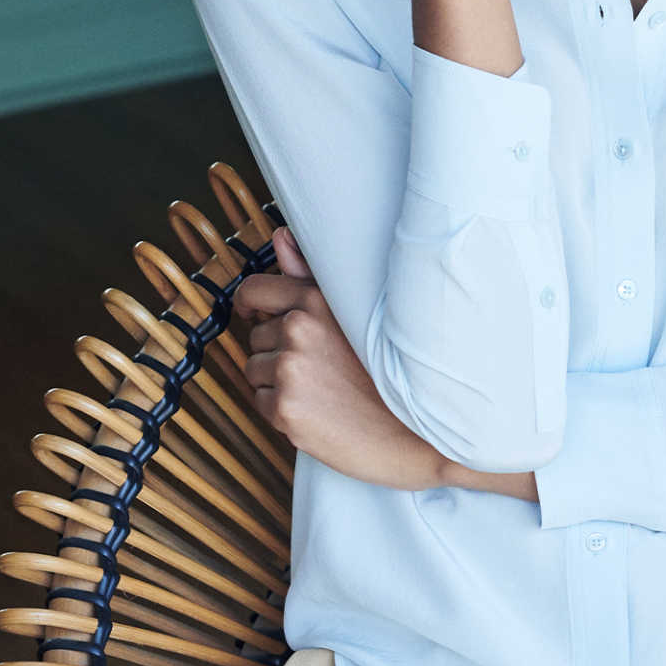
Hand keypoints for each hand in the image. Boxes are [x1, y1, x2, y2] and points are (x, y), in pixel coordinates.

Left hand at [234, 226, 447, 491]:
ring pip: (256, 370)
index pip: (254, 290)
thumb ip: (309, 274)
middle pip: (257, 336)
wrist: (416, 429)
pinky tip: (318, 409)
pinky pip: (262, 403)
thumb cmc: (392, 367)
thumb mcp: (355, 310)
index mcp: (316, 299)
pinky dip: (281, 409)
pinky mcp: (285, 408)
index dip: (249, 303)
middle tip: (318, 366)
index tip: (252, 313)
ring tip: (322, 388)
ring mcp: (290, 369)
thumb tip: (280, 236)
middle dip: (276, 350)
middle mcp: (299, 329)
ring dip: (277, 380)